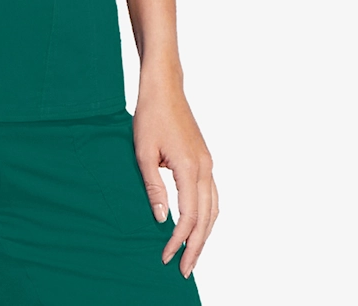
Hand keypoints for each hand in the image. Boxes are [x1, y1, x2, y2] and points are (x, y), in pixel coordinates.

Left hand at [133, 79, 217, 278]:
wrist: (164, 88)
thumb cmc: (150, 115)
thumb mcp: (143, 153)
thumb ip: (153, 187)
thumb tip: (161, 219)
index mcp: (190, 168)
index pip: (189, 217)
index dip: (178, 240)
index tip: (166, 256)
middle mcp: (204, 168)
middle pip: (206, 218)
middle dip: (196, 246)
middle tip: (184, 269)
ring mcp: (207, 163)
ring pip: (213, 209)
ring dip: (205, 233)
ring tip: (193, 253)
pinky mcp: (204, 159)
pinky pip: (212, 196)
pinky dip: (207, 216)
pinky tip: (198, 225)